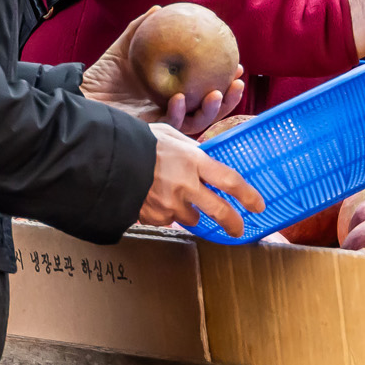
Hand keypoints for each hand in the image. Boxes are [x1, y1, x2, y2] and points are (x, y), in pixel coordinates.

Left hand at [80, 7, 235, 135]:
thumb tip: (159, 8)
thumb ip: (139, 29)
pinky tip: (179, 98)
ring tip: (217, 94)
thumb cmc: (101, 76)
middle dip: (228, 100)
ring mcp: (162, 124)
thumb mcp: (124, 49)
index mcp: (171, 93)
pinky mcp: (150, 134)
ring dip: (211, 111)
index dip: (223, 81)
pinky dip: (178, 112)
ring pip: (196, 122)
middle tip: (237, 82)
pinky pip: (170, 125)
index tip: (238, 67)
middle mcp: (171, 110)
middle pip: (208, 109)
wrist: (82, 97)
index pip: (204, 89)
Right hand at [137, 124, 265, 231]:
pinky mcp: (153, 217)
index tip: (258, 205)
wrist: (106, 159)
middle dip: (232, 222)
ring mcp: (169, 204)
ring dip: (191, 213)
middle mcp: (185, 185)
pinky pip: (167, 220)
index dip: (248, 195)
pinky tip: (156, 199)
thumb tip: (203, 157)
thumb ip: (191, 150)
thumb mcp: (171, 136)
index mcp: (193, 161)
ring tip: (178, 198)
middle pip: (219, 211)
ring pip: (191, 218)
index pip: (230, 181)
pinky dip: (166, 213)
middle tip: (238, 228)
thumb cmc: (139, 141)